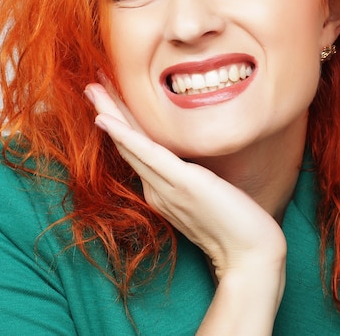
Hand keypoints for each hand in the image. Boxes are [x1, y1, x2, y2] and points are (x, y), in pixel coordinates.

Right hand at [84, 82, 285, 282]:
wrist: (250, 255)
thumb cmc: (235, 223)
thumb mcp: (206, 194)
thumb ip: (189, 178)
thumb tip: (186, 160)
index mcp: (160, 189)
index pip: (135, 147)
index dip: (120, 119)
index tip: (108, 96)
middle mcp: (155, 187)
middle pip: (126, 141)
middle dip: (107, 110)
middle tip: (89, 84)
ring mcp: (165, 186)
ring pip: (130, 142)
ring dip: (109, 112)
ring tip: (92, 88)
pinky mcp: (181, 183)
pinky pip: (147, 154)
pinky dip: (124, 136)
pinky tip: (105, 120)